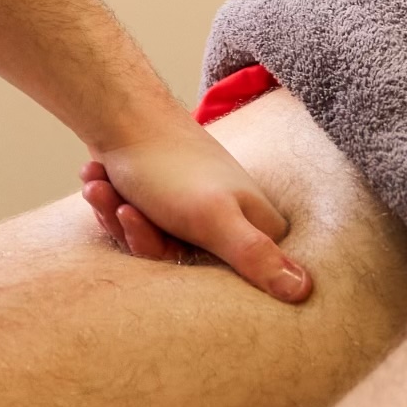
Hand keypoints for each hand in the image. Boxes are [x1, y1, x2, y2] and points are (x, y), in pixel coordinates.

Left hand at [81, 117, 311, 302]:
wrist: (121, 114)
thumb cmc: (169, 166)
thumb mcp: (213, 217)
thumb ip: (255, 255)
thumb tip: (307, 293)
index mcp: (254, 227)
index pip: (221, 282)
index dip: (173, 259)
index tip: (152, 231)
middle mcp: (230, 221)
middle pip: (176, 262)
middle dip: (139, 234)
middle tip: (123, 205)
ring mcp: (196, 211)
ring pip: (149, 242)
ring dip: (117, 214)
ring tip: (102, 183)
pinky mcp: (166, 204)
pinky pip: (134, 225)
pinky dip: (111, 203)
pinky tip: (99, 179)